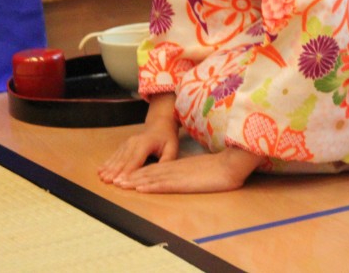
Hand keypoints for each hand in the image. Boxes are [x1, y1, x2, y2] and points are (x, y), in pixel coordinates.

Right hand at [98, 93, 179, 184]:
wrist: (160, 124)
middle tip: (107, 181)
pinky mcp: (124, 145)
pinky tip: (100, 169)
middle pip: (123, 159)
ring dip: (108, 168)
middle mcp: (134, 142)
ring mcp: (127, 143)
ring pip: (117, 157)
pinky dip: (107, 162)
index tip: (120, 181)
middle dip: (114, 171)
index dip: (127, 172)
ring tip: (101, 176)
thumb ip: (166, 161)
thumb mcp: (172, 148)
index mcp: (146, 143)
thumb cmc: (167, 138)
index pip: (135, 160)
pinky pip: (115, 155)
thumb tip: (160, 174)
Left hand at [114, 148, 265, 193]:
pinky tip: (140, 188)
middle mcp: (176, 168)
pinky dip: (150, 186)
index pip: (155, 169)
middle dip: (130, 177)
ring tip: (120, 184)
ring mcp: (179, 173)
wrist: (234, 161)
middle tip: (114, 180)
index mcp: (180, 165)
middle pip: (148, 172)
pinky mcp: (185, 180)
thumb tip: (190, 177)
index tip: (125, 177)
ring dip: (135, 182)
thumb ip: (194, 172)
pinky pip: (164, 184)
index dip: (139, 173)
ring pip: (152, 177)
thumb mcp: (203, 170)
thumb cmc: (223, 168)